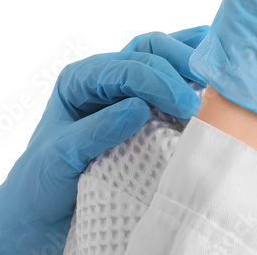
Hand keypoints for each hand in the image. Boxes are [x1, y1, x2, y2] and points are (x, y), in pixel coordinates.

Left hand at [0, 26, 207, 254]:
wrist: (43, 208)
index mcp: (80, 79)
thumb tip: (139, 107)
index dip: (158, 82)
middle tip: (200, 97)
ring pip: (163, 51)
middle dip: (177, 65)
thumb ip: (96, 130)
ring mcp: (127, 84)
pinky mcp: (146, 98)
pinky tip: (212, 71)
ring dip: (190, 59)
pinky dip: (193, 64)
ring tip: (213, 78)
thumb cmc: (43, 182)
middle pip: (148, 49)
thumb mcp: (60, 158)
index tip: (184, 106)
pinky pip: (172, 69)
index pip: (125, 67)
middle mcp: (105, 74)